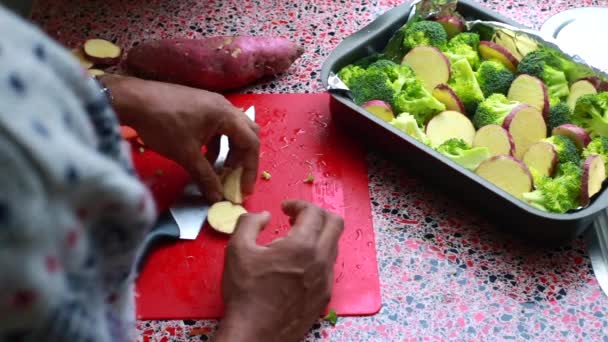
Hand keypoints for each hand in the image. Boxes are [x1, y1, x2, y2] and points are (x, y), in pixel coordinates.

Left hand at [102, 75, 258, 202]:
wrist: (133, 100)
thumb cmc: (162, 125)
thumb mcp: (186, 155)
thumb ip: (206, 177)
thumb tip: (217, 198)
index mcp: (225, 115)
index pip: (251, 143)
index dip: (250, 169)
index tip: (243, 189)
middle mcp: (223, 106)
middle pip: (248, 132)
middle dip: (244, 157)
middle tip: (235, 176)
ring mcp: (211, 103)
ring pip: (232, 129)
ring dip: (230, 150)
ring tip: (219, 169)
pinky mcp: (199, 104)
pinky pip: (218, 125)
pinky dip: (217, 142)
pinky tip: (204, 156)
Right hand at [215, 200, 343, 341]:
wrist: (255, 334)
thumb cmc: (245, 292)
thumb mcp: (237, 250)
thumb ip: (248, 223)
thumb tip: (264, 216)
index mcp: (302, 246)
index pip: (314, 212)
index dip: (299, 204)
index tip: (284, 208)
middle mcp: (321, 261)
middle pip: (335, 224)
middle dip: (316, 214)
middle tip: (296, 218)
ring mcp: (326, 280)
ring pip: (333, 246)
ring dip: (318, 235)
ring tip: (294, 241)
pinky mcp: (324, 296)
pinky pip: (329, 267)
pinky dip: (318, 256)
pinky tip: (298, 264)